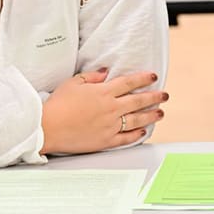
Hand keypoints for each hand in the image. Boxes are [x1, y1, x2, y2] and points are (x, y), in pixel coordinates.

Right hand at [40, 69, 166, 153]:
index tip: (153, 77)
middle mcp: (110, 108)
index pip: (129, 82)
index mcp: (103, 92)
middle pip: (138, 101)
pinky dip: (136, 134)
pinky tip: (144, 131)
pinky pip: (126, 138)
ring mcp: (109, 126)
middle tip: (165, 95)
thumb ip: (92, 77)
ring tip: (160, 113)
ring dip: (151, 115)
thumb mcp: (73, 83)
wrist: (47, 128)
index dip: (143, 78)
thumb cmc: (57, 105)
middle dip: (154, 97)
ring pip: (137, 119)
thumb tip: (106, 73)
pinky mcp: (105, 141)